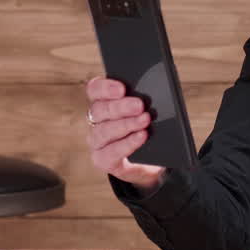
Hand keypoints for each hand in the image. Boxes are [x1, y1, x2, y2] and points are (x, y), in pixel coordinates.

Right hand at [85, 76, 164, 191]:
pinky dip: (126, 144)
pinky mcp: (103, 160)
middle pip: (99, 110)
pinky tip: (141, 137)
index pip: (95, 90)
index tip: (122, 88)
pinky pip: (110, 152)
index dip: (105, 88)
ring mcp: (97, 142)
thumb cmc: (149, 130)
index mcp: (103, 103)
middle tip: (139, 105)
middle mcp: (96, 121)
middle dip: (120, 107)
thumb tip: (155, 91)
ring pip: (103, 131)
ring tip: (144, 121)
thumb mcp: (148, 111)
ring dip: (125, 125)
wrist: (152, 161)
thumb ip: (145, 100)